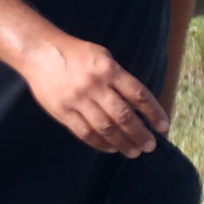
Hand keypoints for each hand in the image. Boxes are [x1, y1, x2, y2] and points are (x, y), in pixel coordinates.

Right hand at [18, 34, 168, 156]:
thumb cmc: (76, 53)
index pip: (138, 95)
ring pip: (105, 128)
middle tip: (150, 146)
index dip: (154, 113)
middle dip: (140, 133)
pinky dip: (100, 143)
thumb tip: (137, 103)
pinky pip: (84, 132)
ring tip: (133, 151)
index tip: (163, 126)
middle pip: (124, 116)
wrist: (39, 52)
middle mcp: (95, 86)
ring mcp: (78, 100)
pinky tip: (110, 148)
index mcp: (109, 70)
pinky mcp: (62, 112)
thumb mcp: (103, 56)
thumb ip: (119, 78)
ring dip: (122, 142)